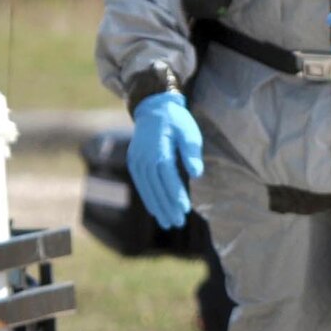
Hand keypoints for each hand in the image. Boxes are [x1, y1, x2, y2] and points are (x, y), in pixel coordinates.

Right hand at [128, 92, 202, 229]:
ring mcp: (136, 160)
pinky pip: (140, 183)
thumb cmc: (175, 120)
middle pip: (156, 187)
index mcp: (159, 151)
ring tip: (167, 223)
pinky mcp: (133, 161)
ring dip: (157, 206)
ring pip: (147, 188)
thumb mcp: (188, 132)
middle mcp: (144, 158)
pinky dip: (147, 197)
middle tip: (177, 223)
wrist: (152, 107)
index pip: (168, 178)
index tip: (185, 210)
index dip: (176, 195)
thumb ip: (191, 153)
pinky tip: (154, 209)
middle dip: (167, 207)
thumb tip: (197, 174)